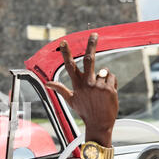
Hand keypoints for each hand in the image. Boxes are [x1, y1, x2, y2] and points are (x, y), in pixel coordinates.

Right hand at [46, 33, 118, 158]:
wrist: (99, 124)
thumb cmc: (85, 112)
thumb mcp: (71, 101)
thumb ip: (60, 89)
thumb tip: (46, 83)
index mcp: (77, 85)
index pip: (70, 66)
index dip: (66, 53)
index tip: (64, 42)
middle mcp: (86, 83)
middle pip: (89, 59)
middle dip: (91, 45)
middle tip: (94, 34)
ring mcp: (98, 86)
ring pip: (103, 71)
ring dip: (104, 78)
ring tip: (102, 92)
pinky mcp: (109, 88)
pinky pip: (111, 77)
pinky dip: (112, 83)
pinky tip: (108, 94)